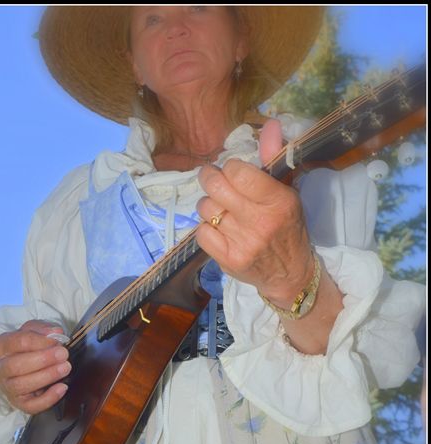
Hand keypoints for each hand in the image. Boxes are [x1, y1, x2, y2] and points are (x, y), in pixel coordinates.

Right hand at [0, 320, 70, 414]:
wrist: (26, 362)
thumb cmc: (31, 345)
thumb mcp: (35, 330)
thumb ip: (43, 328)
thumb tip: (55, 333)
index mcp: (2, 345)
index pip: (18, 342)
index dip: (40, 341)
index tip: (58, 341)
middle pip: (16, 365)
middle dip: (43, 360)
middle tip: (64, 354)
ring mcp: (7, 387)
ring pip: (21, 385)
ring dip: (46, 376)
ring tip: (65, 368)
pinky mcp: (18, 402)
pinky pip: (30, 406)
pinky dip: (47, 399)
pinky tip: (62, 387)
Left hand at [196, 119, 313, 306]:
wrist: (290, 273)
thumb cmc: (287, 227)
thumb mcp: (287, 192)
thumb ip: (273, 158)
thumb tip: (271, 124)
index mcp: (278, 201)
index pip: (238, 172)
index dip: (230, 168)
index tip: (232, 171)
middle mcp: (260, 222)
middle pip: (216, 187)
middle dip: (209, 177)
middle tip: (211, 178)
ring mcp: (243, 243)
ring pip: (205, 209)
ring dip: (208, 205)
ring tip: (220, 208)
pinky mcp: (228, 260)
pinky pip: (200, 233)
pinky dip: (205, 228)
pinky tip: (217, 229)